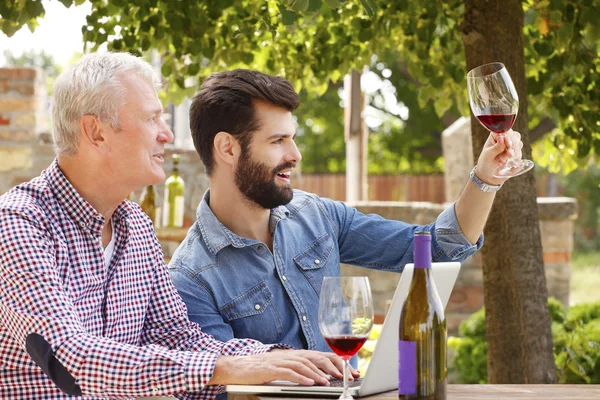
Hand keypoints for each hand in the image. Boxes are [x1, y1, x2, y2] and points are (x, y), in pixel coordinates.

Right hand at [208, 349, 357, 385]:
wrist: (237, 367)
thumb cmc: (261, 369)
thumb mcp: (284, 367)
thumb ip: (300, 369)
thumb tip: (320, 377)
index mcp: (296, 355)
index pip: (321, 355)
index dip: (337, 362)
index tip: (350, 371)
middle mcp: (290, 355)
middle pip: (316, 357)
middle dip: (332, 367)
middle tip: (344, 375)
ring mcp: (280, 361)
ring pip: (304, 365)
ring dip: (317, 374)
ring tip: (327, 382)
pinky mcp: (271, 369)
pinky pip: (288, 372)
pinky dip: (300, 377)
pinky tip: (309, 383)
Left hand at [475, 129, 523, 184]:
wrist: (488, 176)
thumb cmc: (485, 163)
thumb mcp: (488, 155)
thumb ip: (496, 147)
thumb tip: (502, 137)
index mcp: (495, 136)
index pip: (505, 130)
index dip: (508, 136)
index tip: (508, 144)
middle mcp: (504, 139)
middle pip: (515, 136)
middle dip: (513, 146)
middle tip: (508, 154)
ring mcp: (511, 146)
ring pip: (519, 144)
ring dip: (513, 153)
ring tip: (502, 161)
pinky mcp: (515, 154)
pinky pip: (520, 153)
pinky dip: (515, 159)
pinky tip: (506, 163)